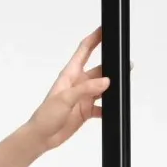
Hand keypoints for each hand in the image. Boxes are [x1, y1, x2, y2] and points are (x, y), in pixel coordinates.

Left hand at [26, 25, 111, 152]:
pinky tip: (113, 108)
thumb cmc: (45, 116)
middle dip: (112, 66)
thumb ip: (86, 89)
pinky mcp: (86, 111)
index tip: (106, 28)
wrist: (41, 138)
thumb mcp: (65, 99)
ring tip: (122, 85)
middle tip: (125, 64)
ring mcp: (83, 97)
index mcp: (70, 74)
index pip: (84, 50)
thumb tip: (106, 81)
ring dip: (112, 87)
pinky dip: (108, 107)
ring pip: (103, 87)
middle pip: (99, 69)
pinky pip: (101, 107)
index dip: (95, 38)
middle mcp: (78, 83)